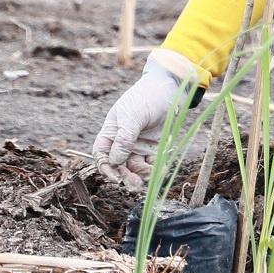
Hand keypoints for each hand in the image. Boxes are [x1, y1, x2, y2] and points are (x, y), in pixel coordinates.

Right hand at [92, 55, 196, 177]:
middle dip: (124, 176)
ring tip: (145, 182)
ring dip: (138, 176)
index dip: (105, 168)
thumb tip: (114, 161)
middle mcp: (123, 141)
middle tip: (133, 185)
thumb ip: (124, 138)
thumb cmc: (147, 96)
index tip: (114, 178)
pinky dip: (152, 170)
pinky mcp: (153, 147)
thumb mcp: (133, 116)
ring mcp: (138, 145)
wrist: (172, 87)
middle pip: (118, 165)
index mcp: (111, 131)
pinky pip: (150, 163)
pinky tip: (157, 173)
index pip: (102, 154)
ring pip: (134, 167)